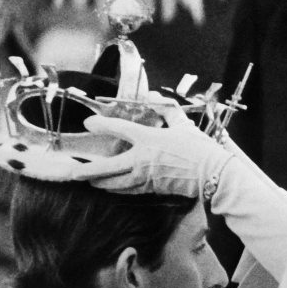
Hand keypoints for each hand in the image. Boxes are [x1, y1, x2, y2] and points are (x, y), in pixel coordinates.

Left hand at [72, 113, 232, 196]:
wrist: (214, 175)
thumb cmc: (200, 148)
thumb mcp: (184, 124)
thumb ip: (167, 110)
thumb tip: (155, 97)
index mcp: (148, 139)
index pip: (119, 129)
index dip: (101, 125)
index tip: (88, 123)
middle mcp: (142, 160)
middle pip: (107, 167)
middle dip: (88, 171)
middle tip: (72, 173)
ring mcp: (146, 177)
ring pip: (115, 183)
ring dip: (100, 182)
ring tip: (88, 181)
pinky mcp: (153, 190)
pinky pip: (129, 190)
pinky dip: (117, 189)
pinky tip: (111, 188)